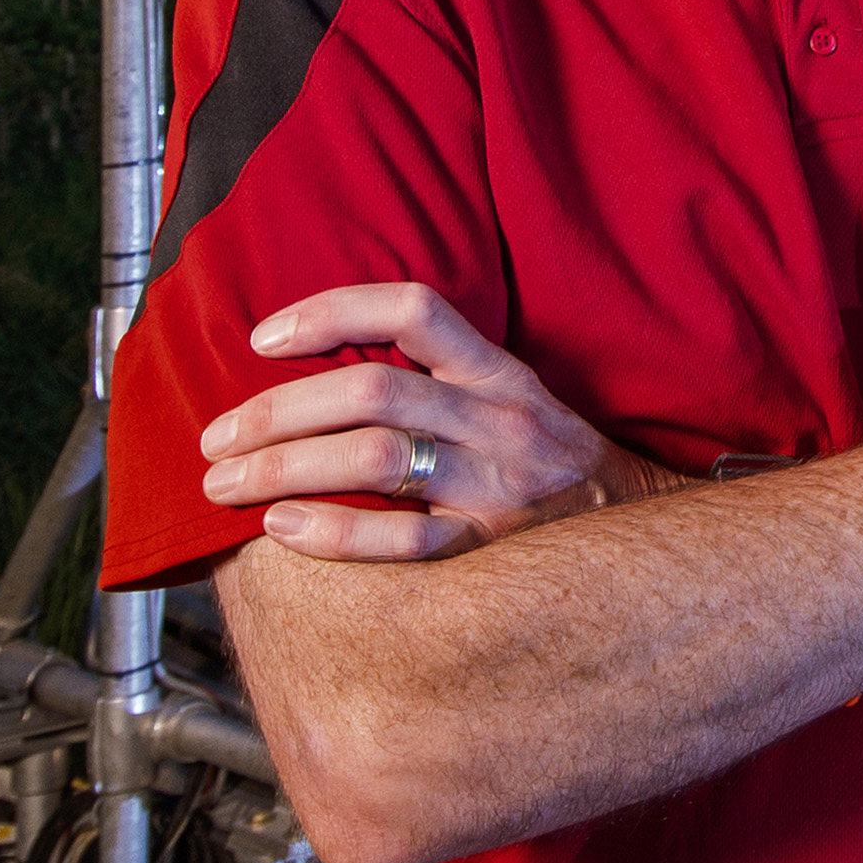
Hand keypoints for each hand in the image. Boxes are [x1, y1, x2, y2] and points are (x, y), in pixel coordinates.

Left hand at [204, 283, 643, 562]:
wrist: (646, 540)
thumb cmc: (555, 466)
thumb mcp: (514, 400)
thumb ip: (439, 378)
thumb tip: (319, 368)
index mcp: (500, 372)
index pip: (414, 310)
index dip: (331, 312)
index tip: (264, 338)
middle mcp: (500, 420)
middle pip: (372, 391)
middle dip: (277, 411)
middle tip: (216, 438)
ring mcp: (499, 487)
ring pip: (377, 459)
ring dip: (285, 468)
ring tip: (227, 485)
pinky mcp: (493, 552)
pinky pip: (404, 541)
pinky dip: (334, 533)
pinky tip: (282, 530)